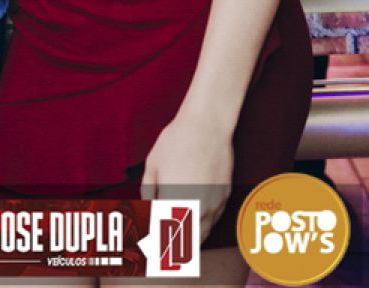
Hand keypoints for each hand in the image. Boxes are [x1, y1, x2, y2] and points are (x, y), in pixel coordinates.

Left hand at [141, 113, 233, 243]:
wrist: (207, 125)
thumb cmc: (176, 142)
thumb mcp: (153, 165)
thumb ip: (148, 192)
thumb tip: (147, 208)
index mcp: (174, 204)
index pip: (164, 237)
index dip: (156, 244)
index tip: (150, 245)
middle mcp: (196, 210)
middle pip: (185, 244)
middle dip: (173, 247)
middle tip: (161, 243)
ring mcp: (213, 205)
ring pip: (201, 236)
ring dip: (189, 240)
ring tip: (176, 235)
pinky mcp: (224, 197)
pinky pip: (213, 221)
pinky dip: (202, 225)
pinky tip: (193, 219)